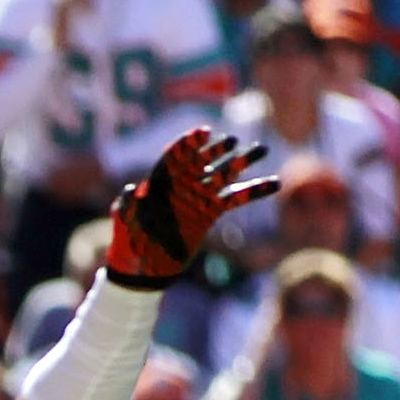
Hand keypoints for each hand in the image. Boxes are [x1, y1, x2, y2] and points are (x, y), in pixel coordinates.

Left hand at [107, 129, 274, 286]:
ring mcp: (198, 196)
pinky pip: (235, 199)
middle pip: (203, 160)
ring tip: (262, 150)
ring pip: (224, 174)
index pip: (177, 155)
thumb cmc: (128, 242)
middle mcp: (182, 184)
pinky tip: (274, 183)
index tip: (203, 133)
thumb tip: (130, 192)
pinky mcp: (211, 212)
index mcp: (161, 180)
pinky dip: (254, 191)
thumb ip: (126, 206)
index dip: (189, 143)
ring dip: (242, 162)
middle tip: (232, 141)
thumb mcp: (125, 221)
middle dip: (218, 150)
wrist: (143, 267)